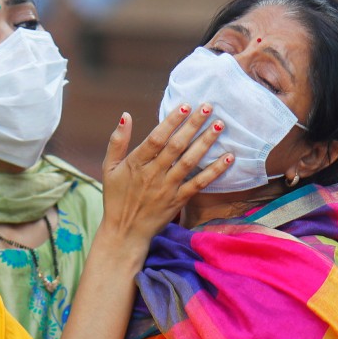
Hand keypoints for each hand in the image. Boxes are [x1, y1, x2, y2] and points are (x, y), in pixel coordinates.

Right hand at [101, 104, 232, 244]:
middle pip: (176, 145)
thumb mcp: (109, 168)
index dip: (172, 121)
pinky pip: (199, 184)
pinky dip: (214, 171)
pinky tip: (228, 158)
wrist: (125, 232)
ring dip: (206, 143)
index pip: (156, 137)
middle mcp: (153, 173)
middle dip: (193, 125)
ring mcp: (167, 188)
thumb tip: (125, 115)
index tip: (186, 105)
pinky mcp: (179, 200)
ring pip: (190, 162)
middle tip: (209, 107)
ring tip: (220, 126)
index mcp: (136, 163)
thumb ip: (117, 141)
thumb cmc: (116, 197)